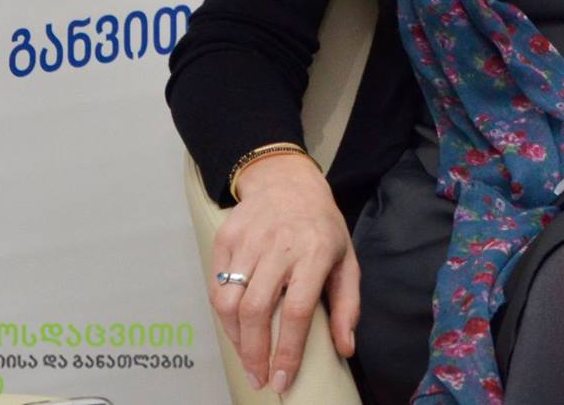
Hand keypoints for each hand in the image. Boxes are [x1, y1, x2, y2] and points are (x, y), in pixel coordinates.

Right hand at [209, 152, 361, 393]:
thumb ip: (347, 306)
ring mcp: (248, 241)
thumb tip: (345, 348)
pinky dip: (223, 315)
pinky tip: (236, 329)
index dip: (287, 350)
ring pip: (228, 301)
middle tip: (260, 378)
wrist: (287, 183)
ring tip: (247, 358)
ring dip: (235, 338)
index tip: (282, 380)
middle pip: (256, 310)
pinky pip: (216, 286)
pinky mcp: (225, 239)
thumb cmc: (321, 227)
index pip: (296, 310)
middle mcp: (278, 246)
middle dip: (254, 353)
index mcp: (314, 252)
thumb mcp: (347, 260)